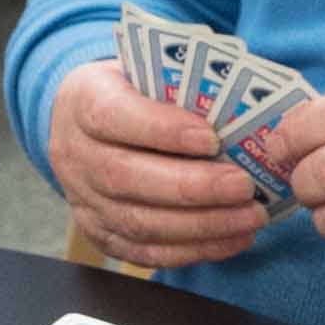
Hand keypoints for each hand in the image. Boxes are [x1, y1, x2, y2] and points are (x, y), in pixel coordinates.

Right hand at [42, 55, 274, 274]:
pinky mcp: (99, 234)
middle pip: (126, 177)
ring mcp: (83, 200)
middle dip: (192, 187)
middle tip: (242, 186)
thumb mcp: (144, 72)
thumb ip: (180, 88)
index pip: (114, 116)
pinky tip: (232, 239)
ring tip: (249, 217)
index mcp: (83, 102)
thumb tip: (243, 110)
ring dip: (201, 225)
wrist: (82, 125)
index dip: (162, 130)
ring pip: (138, 222)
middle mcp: (75, 154)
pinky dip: (193, 250)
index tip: (211, 137)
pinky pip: (145, 252)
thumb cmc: (131, 93)